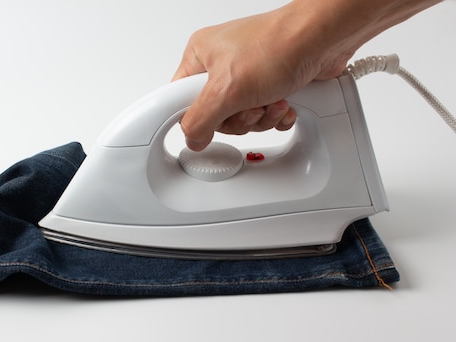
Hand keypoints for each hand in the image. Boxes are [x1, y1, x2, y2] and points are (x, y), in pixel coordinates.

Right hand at [172, 5, 349, 150]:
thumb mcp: (226, 90)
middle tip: (249, 106)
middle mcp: (222, 64)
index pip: (180, 100)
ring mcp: (247, 75)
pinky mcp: (271, 84)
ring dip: (260, 117)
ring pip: (242, 118)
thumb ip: (200, 120)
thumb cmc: (278, 45)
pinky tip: (283, 101)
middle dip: (239, 118)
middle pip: (215, 115)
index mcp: (200, 56)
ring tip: (272, 100)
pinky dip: (276, 115)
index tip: (206, 125)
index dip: (195, 117)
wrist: (324, 39)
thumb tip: (192, 139)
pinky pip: (263, 115)